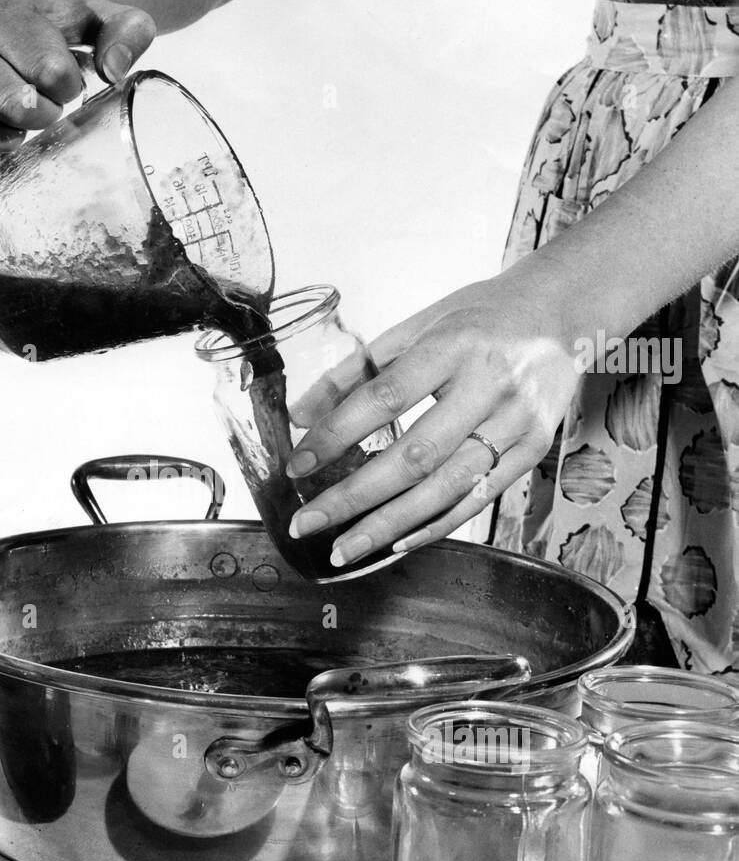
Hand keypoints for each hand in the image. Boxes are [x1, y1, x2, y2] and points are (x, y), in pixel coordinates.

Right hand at [0, 0, 155, 165]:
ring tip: (21, 131)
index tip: (73, 81)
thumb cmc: (76, 33)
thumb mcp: (110, 19)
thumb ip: (127, 31)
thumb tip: (113, 70)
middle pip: (2, 96)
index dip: (67, 84)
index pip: (40, 65)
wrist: (40, 36)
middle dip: (40, 113)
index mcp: (0, 13)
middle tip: (52, 109)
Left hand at [284, 269, 582, 566]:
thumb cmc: (480, 318)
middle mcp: (490, 386)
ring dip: (389, 525)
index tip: (297, 465)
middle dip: (354, 497)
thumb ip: (354, 371)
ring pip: (446, 488)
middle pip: (414, 456)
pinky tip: (396, 542)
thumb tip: (299, 417)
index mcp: (453, 346)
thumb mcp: (415, 327)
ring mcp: (517, 423)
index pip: (384, 399)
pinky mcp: (534, 450)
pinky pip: (478, 499)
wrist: (562, 312)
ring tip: (345, 549)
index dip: (336, 435)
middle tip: (307, 523)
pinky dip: (435, 525)